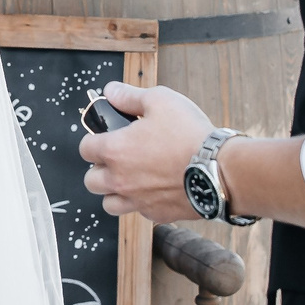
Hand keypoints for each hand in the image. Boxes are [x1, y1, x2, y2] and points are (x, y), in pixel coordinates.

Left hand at [79, 81, 211, 222]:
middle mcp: (120, 180)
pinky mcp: (157, 214)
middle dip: (99, 169)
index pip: (85, 149)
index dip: (93, 141)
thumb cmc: (189, 135)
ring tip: (131, 179)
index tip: (105, 137)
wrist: (219, 170)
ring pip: (109, 204)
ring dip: (114, 192)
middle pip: (91, 181)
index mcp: (115, 151)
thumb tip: (111, 91)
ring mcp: (137, 200)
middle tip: (117, 159)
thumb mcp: (160, 100)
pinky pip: (139, 211)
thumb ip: (129, 96)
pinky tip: (156, 189)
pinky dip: (142, 202)